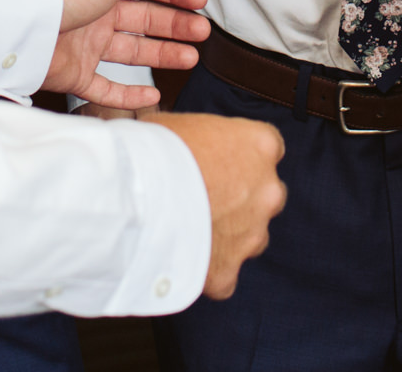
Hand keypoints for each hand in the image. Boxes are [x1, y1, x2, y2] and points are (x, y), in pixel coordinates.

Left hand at [46, 0, 211, 110]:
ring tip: (190, 57)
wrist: (22, 24)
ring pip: (133, 55)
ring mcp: (86, 47)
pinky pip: (108, 89)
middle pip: (145, 23)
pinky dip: (131, 95)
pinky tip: (153, 94)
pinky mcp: (75, 75)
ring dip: (163, 55)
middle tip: (202, 31)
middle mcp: (96, 16)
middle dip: (176, 26)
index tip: (199, 2)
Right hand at [146, 112, 287, 298]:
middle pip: (266, 196)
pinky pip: (224, 276)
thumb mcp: (180, 125)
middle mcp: (266, 191)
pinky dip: (207, 271)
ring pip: (251, 238)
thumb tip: (185, 143)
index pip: (267, 149)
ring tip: (189, 232)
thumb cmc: (152, 150)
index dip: (241, 158)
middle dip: (242, 200)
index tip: (220, 164)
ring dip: (229, 237)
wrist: (135, 195)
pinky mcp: (227, 271)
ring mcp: (251, 234)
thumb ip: (201, 139)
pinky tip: (180, 260)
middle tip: (205, 199)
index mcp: (259, 145)